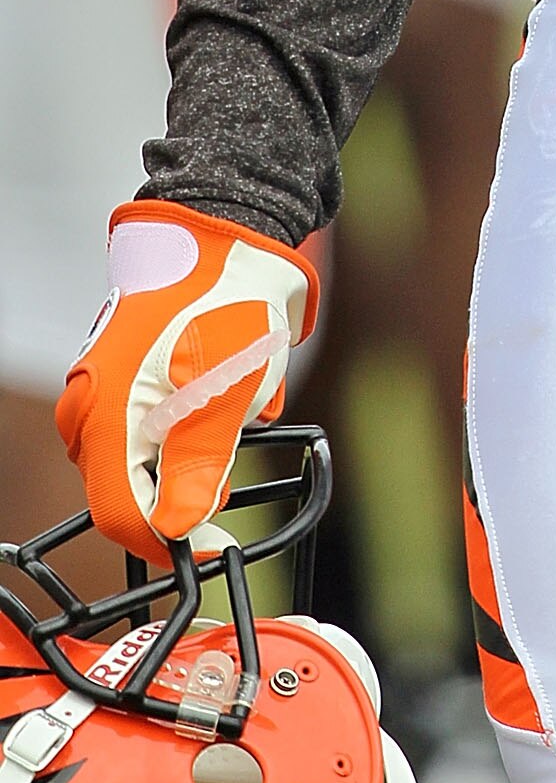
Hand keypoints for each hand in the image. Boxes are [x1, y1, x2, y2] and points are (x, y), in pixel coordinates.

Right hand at [56, 202, 316, 559]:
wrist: (227, 235)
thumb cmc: (226, 303)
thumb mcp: (224, 396)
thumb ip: (197, 469)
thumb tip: (180, 528)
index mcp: (106, 416)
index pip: (122, 513)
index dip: (167, 540)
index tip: (210, 548)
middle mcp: (91, 407)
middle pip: (133, 487)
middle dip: (186, 484)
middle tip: (232, 449)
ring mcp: (104, 389)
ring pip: (149, 455)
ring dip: (196, 446)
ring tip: (237, 398)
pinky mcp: (124, 376)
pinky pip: (157, 422)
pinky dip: (194, 419)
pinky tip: (228, 383)